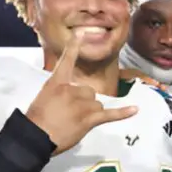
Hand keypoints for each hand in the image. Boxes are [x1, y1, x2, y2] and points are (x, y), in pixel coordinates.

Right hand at [25, 30, 138, 154]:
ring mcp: (82, 104)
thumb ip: (58, 93)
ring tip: (75, 123)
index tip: (80, 34)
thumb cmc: (36, 120)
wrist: (36, 136)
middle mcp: (71, 90)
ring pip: (96, 103)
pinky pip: (110, 114)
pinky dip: (123, 113)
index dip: (73, 48)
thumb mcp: (43, 98)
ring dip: (90, 112)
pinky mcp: (90, 119)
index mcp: (56, 83)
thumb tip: (69, 99)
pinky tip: (135, 110)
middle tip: (69, 115)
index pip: (66, 61)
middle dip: (83, 102)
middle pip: (88, 91)